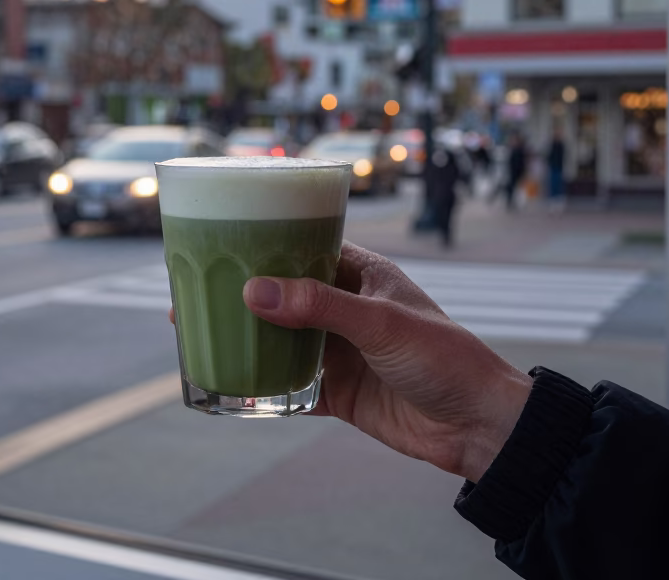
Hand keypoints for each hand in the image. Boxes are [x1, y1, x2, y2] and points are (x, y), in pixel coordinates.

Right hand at [169, 243, 530, 481]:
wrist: (478, 426)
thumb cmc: (444, 357)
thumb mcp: (380, 323)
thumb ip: (318, 306)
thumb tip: (253, 290)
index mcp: (362, 274)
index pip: (304, 245)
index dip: (263, 243)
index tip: (219, 242)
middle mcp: (346, 308)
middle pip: (282, 294)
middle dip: (241, 295)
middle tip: (190, 294)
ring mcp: (341, 350)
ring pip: (281, 339)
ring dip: (245, 339)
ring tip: (196, 334)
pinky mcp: (340, 392)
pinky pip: (291, 386)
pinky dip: (263, 386)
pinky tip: (230, 385)